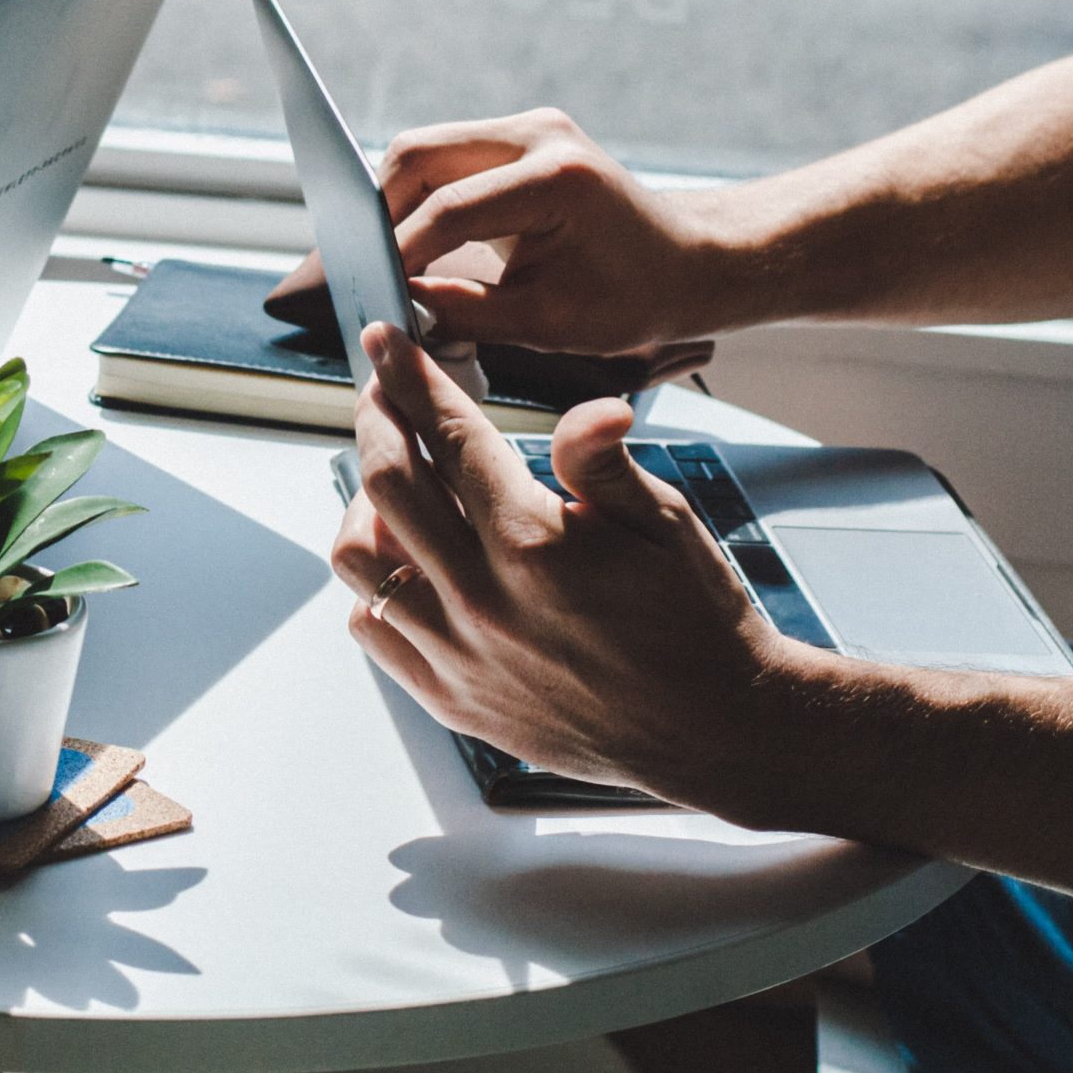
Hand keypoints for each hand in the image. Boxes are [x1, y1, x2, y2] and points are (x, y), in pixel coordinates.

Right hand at [268, 109, 733, 355]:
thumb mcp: (548, 323)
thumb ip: (465, 311)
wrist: (690, 262)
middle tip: (364, 267)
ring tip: (385, 257)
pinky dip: (421, 196)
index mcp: (555, 179)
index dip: (398, 254)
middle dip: (380, 212)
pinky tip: (414, 240)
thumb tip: (397, 306)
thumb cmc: (635, 298)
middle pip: (419, 154)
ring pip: (424, 150)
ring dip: (396, 200)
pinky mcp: (521, 137)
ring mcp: (529, 128)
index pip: (448, 210)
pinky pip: (447, 156)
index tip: (372, 293)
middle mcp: (539, 135)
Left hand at [330, 322, 812, 813]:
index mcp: (534, 545)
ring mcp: (459, 655)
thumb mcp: (666, 523)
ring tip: (396, 484)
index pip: (448, 437)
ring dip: (365, 506)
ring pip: (359, 559)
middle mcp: (482, 600)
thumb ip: (603, 461)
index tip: (387, 342)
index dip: (410, 378)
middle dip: (375, 421)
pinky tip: (408, 563)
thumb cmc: (696, 621)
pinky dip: (374, 585)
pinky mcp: (451, 699)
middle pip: (385, 485)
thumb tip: (589, 407)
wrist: (713, 730)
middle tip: (382, 396)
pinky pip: (372, 628)